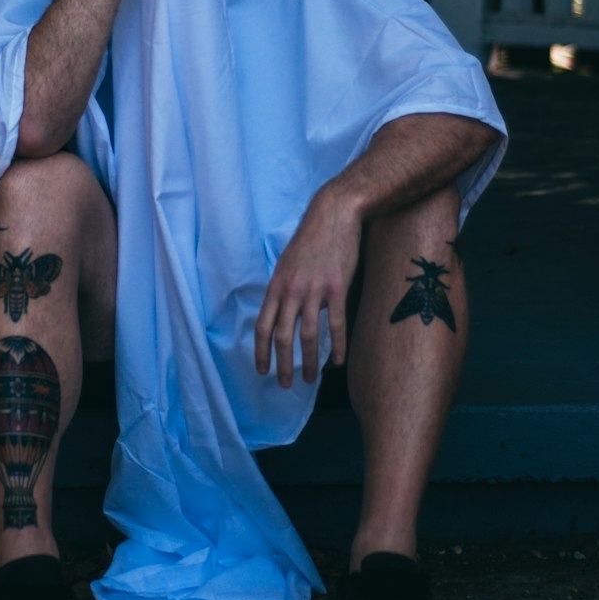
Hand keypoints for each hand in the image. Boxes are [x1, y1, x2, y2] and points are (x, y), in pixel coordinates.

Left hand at [254, 186, 362, 386]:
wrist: (334, 215)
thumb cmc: (311, 239)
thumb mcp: (287, 263)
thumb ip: (283, 288)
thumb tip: (279, 311)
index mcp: (276, 285)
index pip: (262, 326)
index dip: (260, 351)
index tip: (262, 370)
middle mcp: (291, 291)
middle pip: (282, 336)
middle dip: (282, 365)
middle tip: (285, 385)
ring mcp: (314, 290)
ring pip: (308, 336)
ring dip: (308, 362)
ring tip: (309, 379)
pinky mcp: (337, 289)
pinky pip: (335, 325)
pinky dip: (336, 346)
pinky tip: (338, 361)